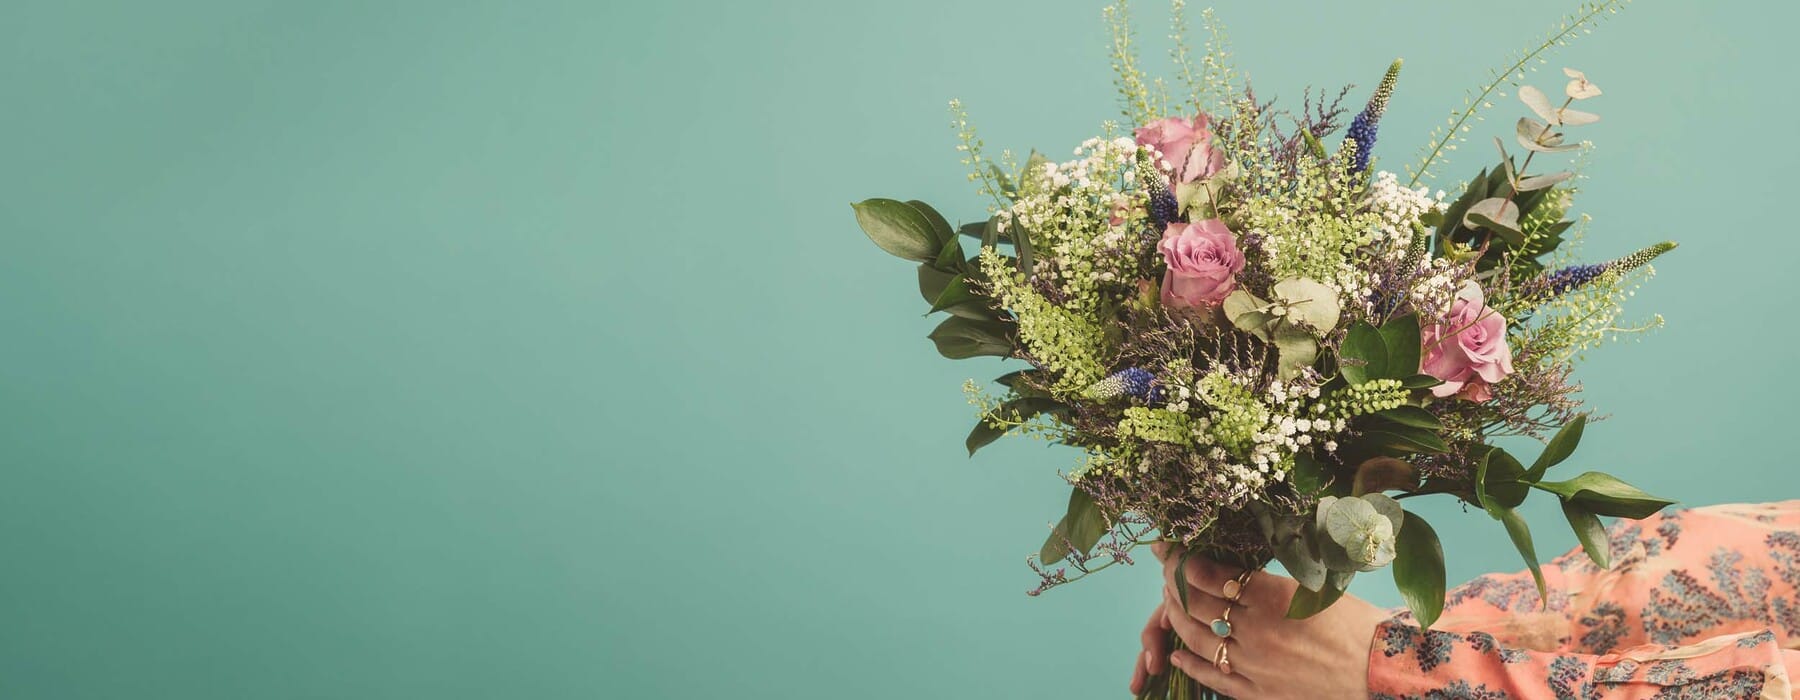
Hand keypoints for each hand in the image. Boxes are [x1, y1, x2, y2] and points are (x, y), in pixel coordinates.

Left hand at [1127, 544, 1390, 698]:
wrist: (1382, 672)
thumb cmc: (1355, 623)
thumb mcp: (1313, 586)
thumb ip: (1268, 576)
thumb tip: (1234, 558)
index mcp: (1273, 597)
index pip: (1210, 574)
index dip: (1183, 560)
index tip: (1170, 549)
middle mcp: (1258, 632)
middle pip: (1198, 605)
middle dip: (1175, 585)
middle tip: (1168, 572)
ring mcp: (1256, 666)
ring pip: (1199, 640)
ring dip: (1178, 619)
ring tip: (1170, 604)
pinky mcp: (1260, 694)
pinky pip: (1214, 678)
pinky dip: (1191, 664)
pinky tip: (1178, 653)